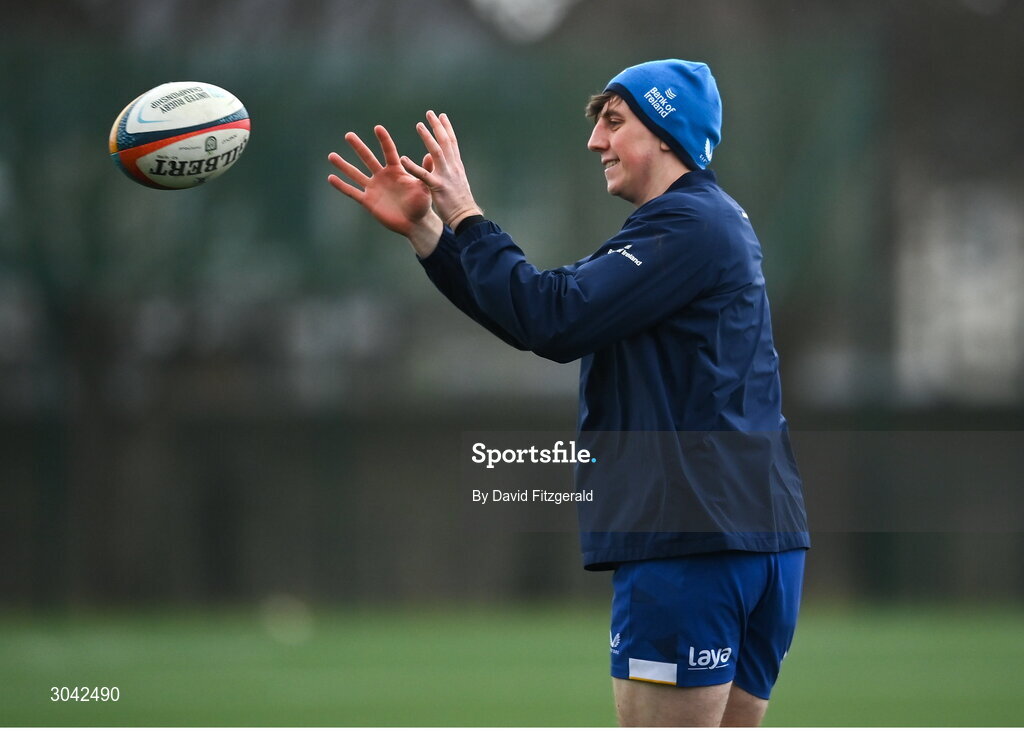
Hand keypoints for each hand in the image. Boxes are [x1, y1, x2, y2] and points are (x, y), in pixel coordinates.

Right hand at [328, 125, 441, 255]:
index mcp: (396, 170)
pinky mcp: (368, 200)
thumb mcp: (425, 187)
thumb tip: (432, 155)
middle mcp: (382, 176)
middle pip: (368, 158)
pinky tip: (331, 178)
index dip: (383, 140)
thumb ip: (425, 171)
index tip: (377, 127)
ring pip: (355, 174)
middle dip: (358, 147)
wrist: (414, 223)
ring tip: (331, 155)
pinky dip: (342, 185)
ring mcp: (374, 188)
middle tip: (349, 135)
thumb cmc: (422, 205)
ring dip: (343, 165)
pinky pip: (352, 192)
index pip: (388, 152)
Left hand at [400, 111, 482, 229]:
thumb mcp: (458, 182)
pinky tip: (403, 159)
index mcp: (457, 166)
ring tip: (419, 126)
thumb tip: (449, 162)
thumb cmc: (461, 203)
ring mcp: (446, 176)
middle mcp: (453, 167)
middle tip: (430, 113)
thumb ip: (452, 170)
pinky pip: (423, 175)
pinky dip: (413, 166)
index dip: (447, 128)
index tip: (442, 116)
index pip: (452, 143)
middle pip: (445, 142)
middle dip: (437, 126)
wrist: (466, 217)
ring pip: (437, 152)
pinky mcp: (438, 187)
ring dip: (428, 138)